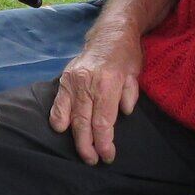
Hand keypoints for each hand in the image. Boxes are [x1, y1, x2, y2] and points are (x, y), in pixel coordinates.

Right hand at [50, 30, 141, 163]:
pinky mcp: (64, 79)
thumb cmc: (126, 54)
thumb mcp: (135, 73)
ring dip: (75, 138)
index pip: (103, 121)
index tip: (108, 156)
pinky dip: (58, 118)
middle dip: (89, 146)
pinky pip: (58, 103)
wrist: (109, 33)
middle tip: (93, 161)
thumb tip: (124, 113)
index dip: (105, 143)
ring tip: (82, 153)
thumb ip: (129, 94)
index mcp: (107, 83)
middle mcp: (87, 83)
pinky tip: (62, 130)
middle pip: (84, 123)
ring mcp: (73, 81)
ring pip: (70, 117)